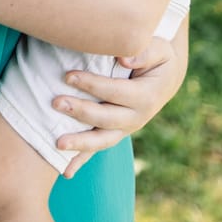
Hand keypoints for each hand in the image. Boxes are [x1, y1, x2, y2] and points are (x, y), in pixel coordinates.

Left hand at [52, 35, 186, 179]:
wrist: (165, 80)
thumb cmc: (158, 60)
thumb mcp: (159, 50)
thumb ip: (144, 52)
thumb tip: (123, 59)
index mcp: (146, 97)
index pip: (115, 92)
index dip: (92, 84)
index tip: (68, 75)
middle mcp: (137, 118)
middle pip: (106, 118)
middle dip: (81, 112)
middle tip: (56, 103)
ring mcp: (126, 130)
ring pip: (102, 140)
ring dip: (80, 143)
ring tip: (57, 143)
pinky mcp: (116, 134)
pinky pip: (98, 149)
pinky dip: (82, 160)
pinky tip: (65, 171)